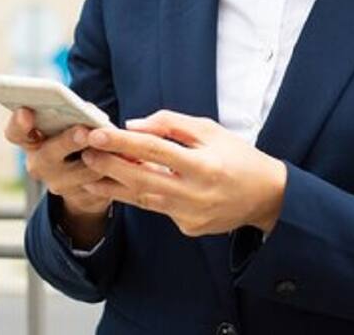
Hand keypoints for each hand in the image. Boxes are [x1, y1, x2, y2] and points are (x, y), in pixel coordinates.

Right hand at [4, 108, 111, 247]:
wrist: (86, 185)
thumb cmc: (77, 143)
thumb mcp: (70, 127)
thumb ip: (74, 116)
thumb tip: (88, 111)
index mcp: (32, 142)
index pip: (16, 133)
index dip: (19, 123)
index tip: (26, 112)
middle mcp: (39, 165)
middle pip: (49, 154)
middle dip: (68, 141)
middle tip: (84, 132)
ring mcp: (59, 184)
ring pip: (82, 169)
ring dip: (101, 156)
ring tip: (118, 144)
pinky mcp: (83, 198)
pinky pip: (102, 183)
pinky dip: (116, 168)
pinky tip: (129, 159)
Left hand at [80, 110, 286, 235]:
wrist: (267, 196)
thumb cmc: (238, 157)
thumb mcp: (211, 130)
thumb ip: (172, 124)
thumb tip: (134, 126)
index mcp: (204, 164)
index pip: (154, 150)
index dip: (122, 142)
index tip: (98, 133)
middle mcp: (196, 193)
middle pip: (142, 179)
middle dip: (110, 165)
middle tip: (86, 152)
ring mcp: (192, 215)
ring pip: (143, 199)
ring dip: (116, 184)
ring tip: (93, 171)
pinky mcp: (189, 228)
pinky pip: (159, 210)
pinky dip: (142, 196)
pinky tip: (125, 186)